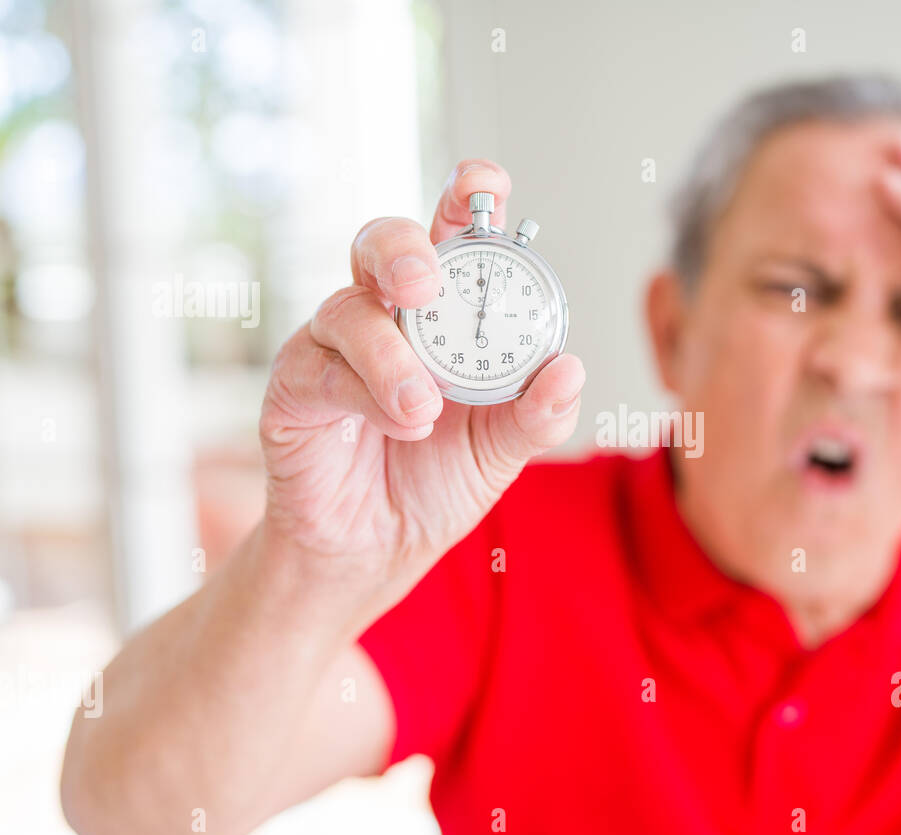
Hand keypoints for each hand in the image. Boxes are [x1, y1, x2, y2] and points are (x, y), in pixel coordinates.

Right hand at [260, 159, 584, 580]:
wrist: (379, 550)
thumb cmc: (437, 481)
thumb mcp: (504, 449)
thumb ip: (539, 412)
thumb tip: (570, 368)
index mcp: (446, 313)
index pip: (452, 234)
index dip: (466, 197)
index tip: (483, 185)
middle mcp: (387, 314)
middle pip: (383, 242)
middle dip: (405, 249)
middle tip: (427, 285)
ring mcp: (335, 345)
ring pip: (349, 307)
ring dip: (391, 355)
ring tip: (424, 408)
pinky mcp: (296, 386)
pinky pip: (321, 367)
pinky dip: (366, 393)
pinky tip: (401, 423)